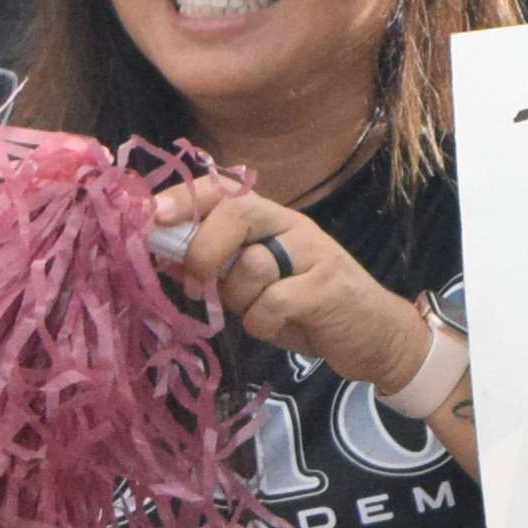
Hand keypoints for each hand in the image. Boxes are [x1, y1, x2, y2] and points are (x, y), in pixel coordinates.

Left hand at [145, 171, 436, 394]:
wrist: (376, 336)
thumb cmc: (308, 309)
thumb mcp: (257, 285)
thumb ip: (220, 266)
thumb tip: (161, 253)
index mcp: (271, 219)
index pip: (225, 190)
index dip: (185, 198)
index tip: (150, 217)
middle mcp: (292, 226)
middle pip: (235, 212)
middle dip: (203, 250)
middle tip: (196, 284)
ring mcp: (313, 253)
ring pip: (249, 267)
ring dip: (242, 301)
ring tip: (263, 312)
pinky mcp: (327, 287)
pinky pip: (271, 304)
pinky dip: (265, 325)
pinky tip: (284, 327)